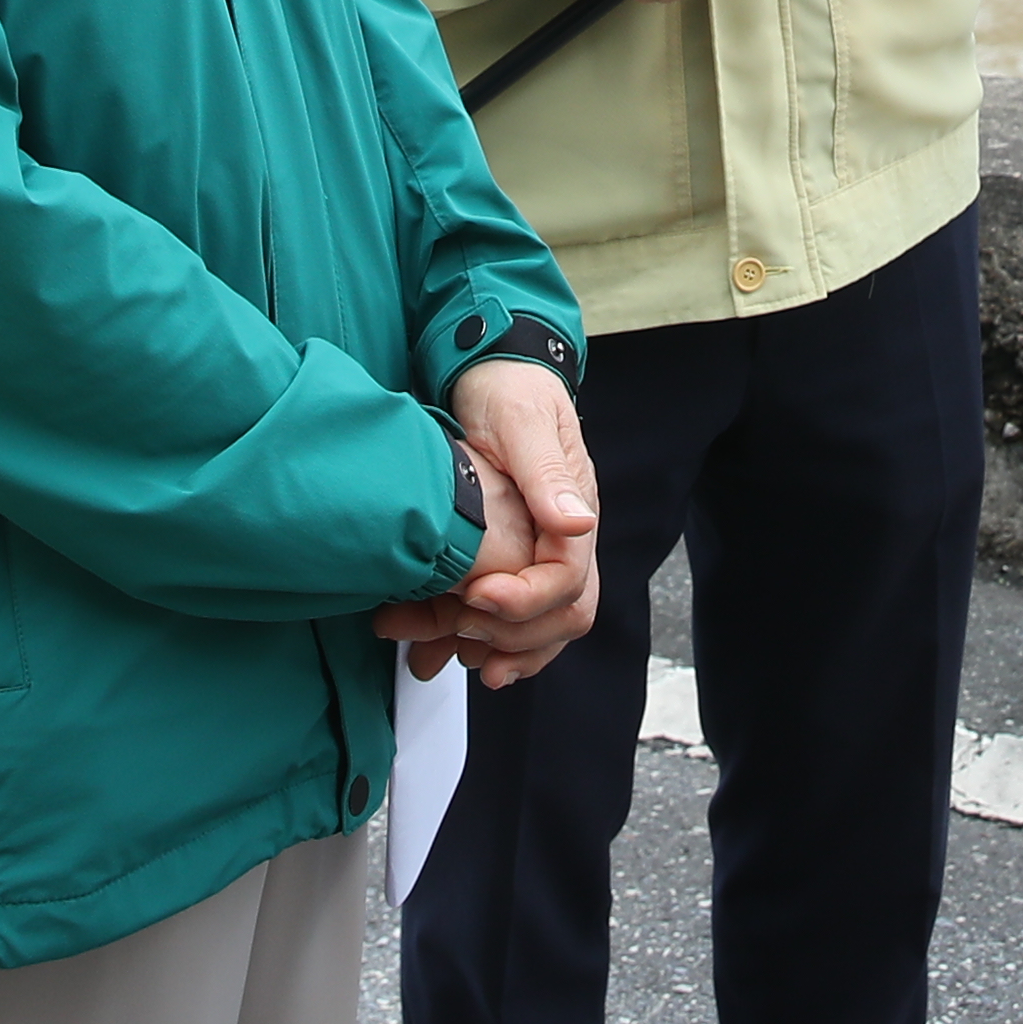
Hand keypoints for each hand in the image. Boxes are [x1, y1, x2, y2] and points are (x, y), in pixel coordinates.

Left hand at [375, 365, 601, 684]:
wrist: (489, 368)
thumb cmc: (507, 386)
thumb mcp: (522, 421)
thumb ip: (546, 473)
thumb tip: (578, 522)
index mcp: (575, 507)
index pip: (568, 581)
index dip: (523, 602)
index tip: (473, 598)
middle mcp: (566, 535)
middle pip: (564, 615)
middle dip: (514, 639)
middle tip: (458, 636)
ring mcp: (543, 546)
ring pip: (543, 624)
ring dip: (498, 649)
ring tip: (444, 655)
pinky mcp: (515, 551)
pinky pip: (516, 613)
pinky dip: (487, 638)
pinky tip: (448, 648)